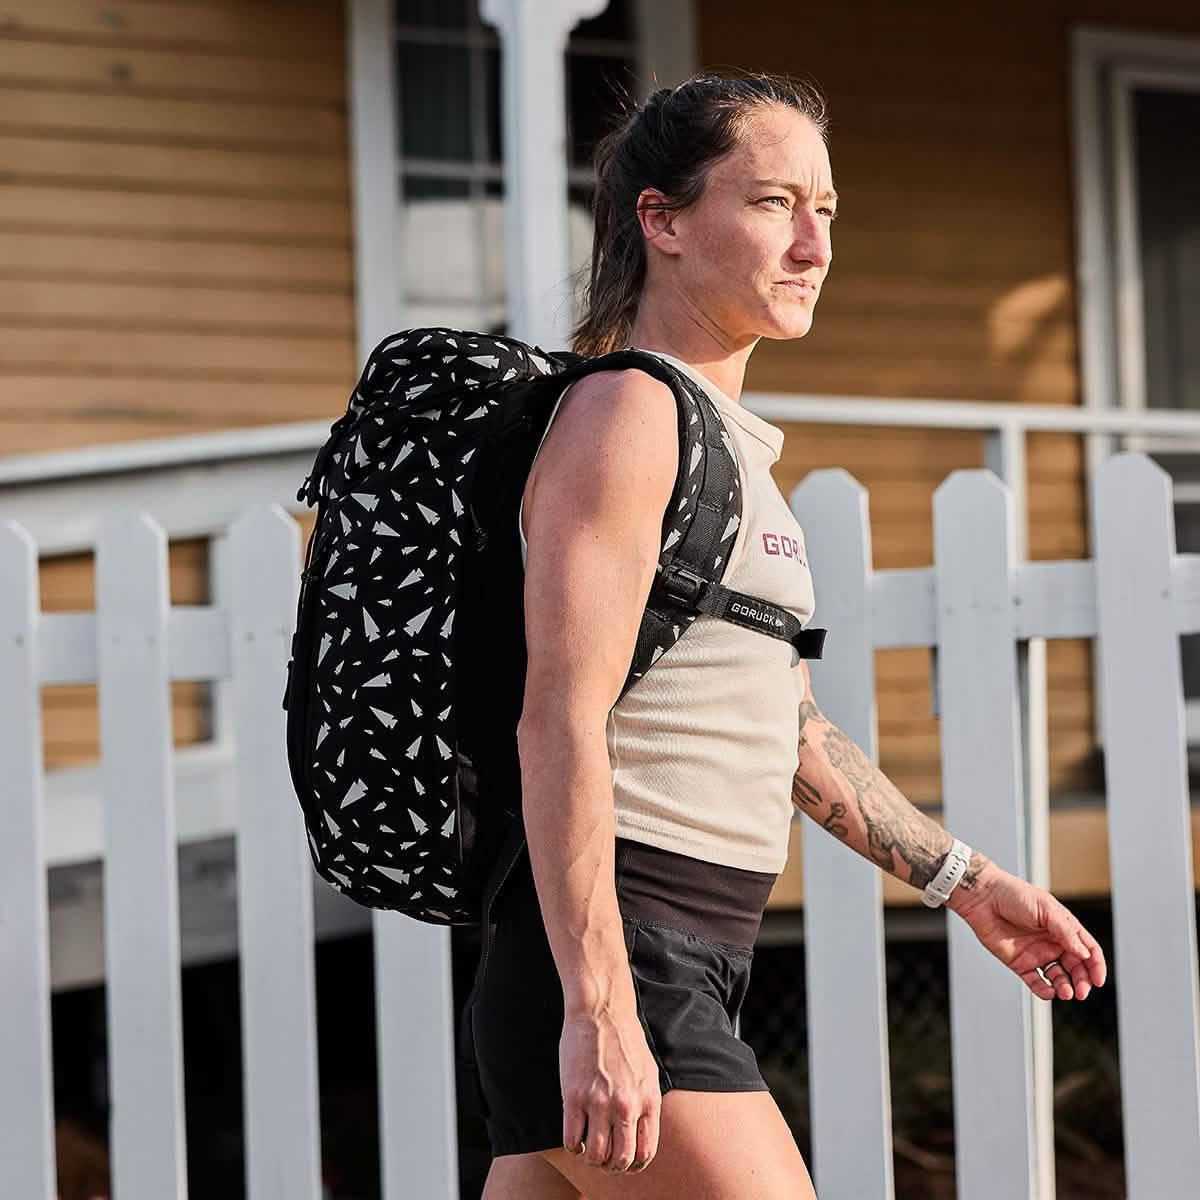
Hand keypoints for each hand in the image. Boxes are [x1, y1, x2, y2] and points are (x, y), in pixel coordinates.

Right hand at [559, 1004, 661, 1173]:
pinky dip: (573, 1147)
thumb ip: (646, 1103)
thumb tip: (640, 1132)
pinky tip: (574, 1137)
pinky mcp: (574, 1097)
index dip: (633, 1164)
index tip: (622, 1161)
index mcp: (648, 1100)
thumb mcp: (648, 1072)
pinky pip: (572, 1140)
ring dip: (591, 1159)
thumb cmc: (625, 1038)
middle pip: (621, 1159)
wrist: (601, 1011)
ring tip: (587, 1149)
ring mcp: (599, 1102)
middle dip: (611, 1166)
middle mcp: (626, 1106)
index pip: (645, 1152)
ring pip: (596, 1155)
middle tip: (603, 1158)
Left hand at [952, 868, 1107, 1000]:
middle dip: (1082, 981)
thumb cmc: (1014, 895)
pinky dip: (1044, 990)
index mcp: (1063, 928)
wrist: (983, 897)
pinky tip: (1048, 992)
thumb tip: (1084, 953)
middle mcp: (1053, 943)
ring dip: (1065, 987)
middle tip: (1082, 991)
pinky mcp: (1019, 963)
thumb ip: (1065, 931)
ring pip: (1058, 978)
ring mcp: (1037, 954)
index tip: (1099, 980)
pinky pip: (1035, 981)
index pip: (1088, 950)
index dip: (1096, 966)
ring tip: (1066, 992)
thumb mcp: (1045, 908)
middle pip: (1076, 967)